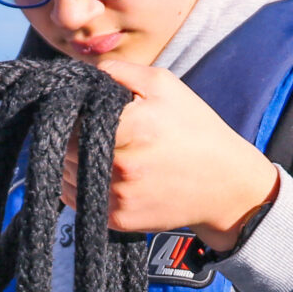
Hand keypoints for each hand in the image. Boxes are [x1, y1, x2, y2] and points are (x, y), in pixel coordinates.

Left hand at [59, 60, 280, 250]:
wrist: (225, 184)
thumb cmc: (194, 129)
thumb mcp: (164, 85)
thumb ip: (119, 71)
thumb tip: (82, 73)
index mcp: (132, 126)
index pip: (72, 119)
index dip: (73, 114)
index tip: (85, 113)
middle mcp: (123, 164)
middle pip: (67, 148)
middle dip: (74, 138)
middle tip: (94, 133)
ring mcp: (119, 196)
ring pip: (67, 175)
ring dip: (74, 163)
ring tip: (103, 153)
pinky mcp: (119, 220)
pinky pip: (78, 199)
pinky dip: (82, 186)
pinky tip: (104, 174)